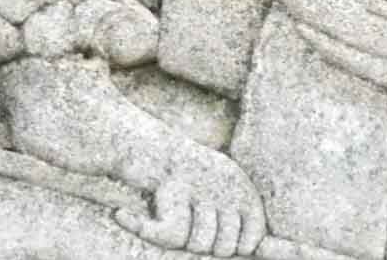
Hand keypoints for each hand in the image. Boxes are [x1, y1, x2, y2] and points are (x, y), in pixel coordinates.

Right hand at [2, 54, 265, 255]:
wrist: (123, 138)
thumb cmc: (165, 176)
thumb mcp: (209, 194)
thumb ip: (230, 222)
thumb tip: (262, 252)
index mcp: (239, 184)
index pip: (250, 240)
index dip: (227, 246)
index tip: (202, 229)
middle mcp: (225, 182)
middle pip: (223, 247)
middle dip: (198, 244)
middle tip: (175, 218)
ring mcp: (199, 182)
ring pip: (197, 243)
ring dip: (171, 237)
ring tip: (158, 212)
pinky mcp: (171, 184)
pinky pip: (167, 234)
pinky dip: (142, 229)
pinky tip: (123, 215)